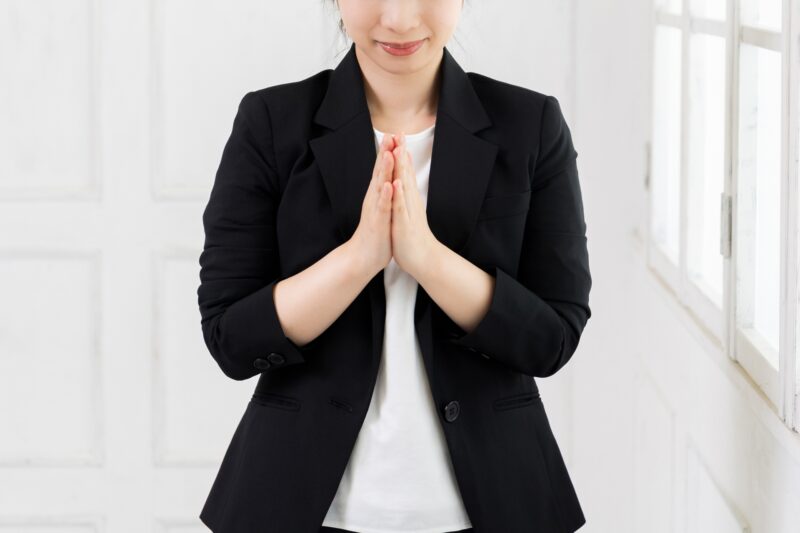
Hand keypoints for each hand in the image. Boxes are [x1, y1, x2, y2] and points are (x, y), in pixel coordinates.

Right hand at [350, 132, 396, 275]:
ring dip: (383, 169)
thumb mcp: (382, 209)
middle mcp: (374, 198)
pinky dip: (384, 195)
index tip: (395, 135)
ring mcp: (375, 209)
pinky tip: (387, 184)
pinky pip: (381, 207)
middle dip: (385, 153)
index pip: (384, 170)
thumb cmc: (376, 234)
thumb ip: (384, 194)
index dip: (389, 152)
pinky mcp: (377, 221)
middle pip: (380, 172)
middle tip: (390, 134)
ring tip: (388, 153)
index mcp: (378, 195)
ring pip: (379, 185)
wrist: (363, 257)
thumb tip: (387, 180)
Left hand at [390, 133, 437, 278]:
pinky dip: (399, 194)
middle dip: (402, 152)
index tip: (398, 133)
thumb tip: (404, 180)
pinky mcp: (405, 223)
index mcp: (409, 198)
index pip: (405, 171)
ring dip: (402, 168)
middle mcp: (410, 201)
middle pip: (406, 173)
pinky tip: (397, 182)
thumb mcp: (408, 211)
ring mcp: (408, 211)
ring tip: (399, 150)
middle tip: (400, 132)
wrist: (423, 258)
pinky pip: (401, 207)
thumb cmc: (413, 235)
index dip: (401, 152)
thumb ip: (408, 195)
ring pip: (404, 185)